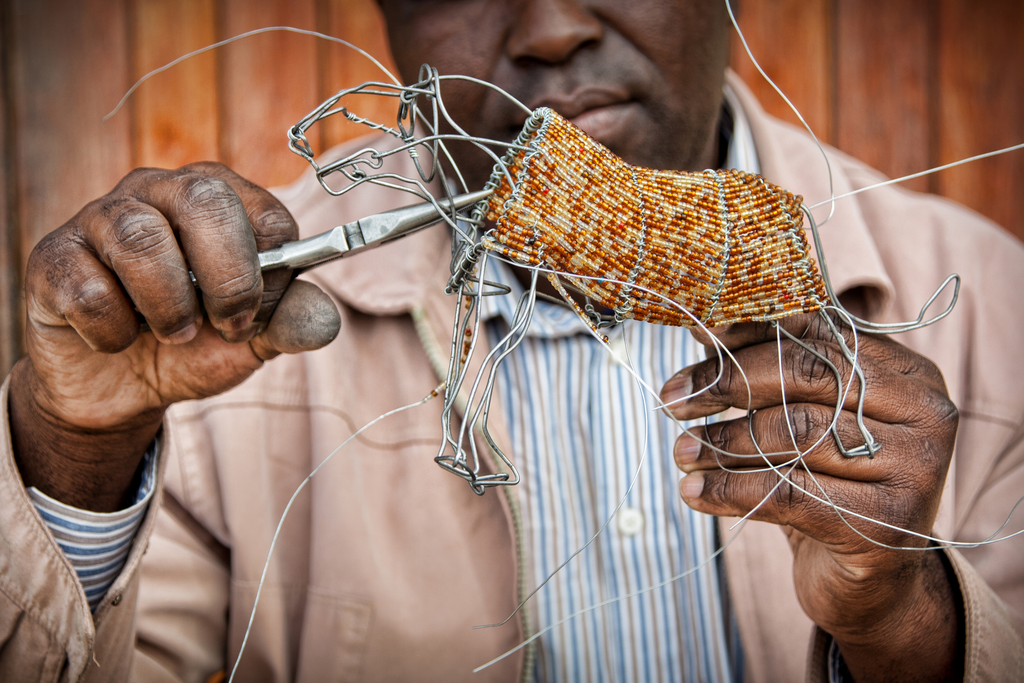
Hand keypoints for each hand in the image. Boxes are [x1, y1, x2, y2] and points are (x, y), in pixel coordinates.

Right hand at [9, 163, 340, 511]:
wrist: (122, 387)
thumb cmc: (193, 343)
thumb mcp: (250, 338)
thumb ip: (288, 323)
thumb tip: (325, 322)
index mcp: (219, 199)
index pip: (266, 212)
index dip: (274, 272)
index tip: (260, 315)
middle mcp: (159, 191)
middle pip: (204, 200)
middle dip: (229, 277)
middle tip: (228, 325)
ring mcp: (101, 218)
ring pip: (141, 239)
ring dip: (169, 307)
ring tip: (173, 335)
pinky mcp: (53, 257)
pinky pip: (88, 288)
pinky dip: (114, 331)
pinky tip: (117, 339)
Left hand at [661, 312, 961, 681]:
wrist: (869, 579)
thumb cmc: (829, 482)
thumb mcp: (805, 417)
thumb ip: (768, 369)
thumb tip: (704, 321)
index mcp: (908, 373)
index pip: (820, 333)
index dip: (751, 331)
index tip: (694, 335)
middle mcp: (925, 414)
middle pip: (808, 376)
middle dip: (728, 383)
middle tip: (673, 400)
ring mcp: (915, 470)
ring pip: (794, 435)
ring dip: (722, 442)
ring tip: (680, 451)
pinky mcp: (887, 524)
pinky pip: (789, 493)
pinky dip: (730, 490)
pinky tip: (693, 492)